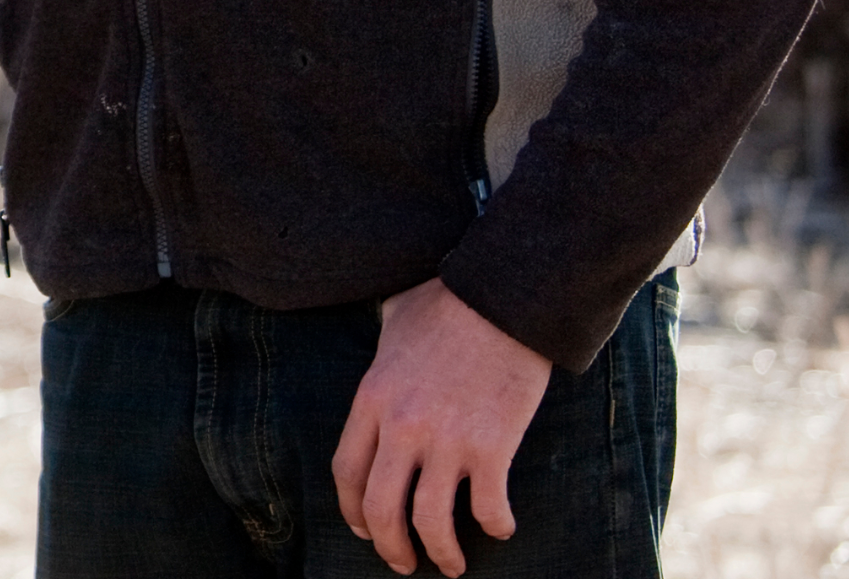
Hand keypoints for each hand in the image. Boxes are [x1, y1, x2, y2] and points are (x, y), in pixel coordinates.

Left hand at [330, 279, 549, 576]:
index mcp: (371, 399)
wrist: (501, 298)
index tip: (364, 528)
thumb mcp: (392, 324)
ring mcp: (446, 440)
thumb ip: (381, 350)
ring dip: (441, 552)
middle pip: (381, 508)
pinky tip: (500, 527)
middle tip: (403, 563)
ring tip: (452, 565)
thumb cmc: (446, 303)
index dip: (353, 509)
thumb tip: (382, 343)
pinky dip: (495, 525)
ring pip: (431, 520)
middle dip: (389, 546)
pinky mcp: (492, 448)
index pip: (347, 472)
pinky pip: (488, 507)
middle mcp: (402, 426)